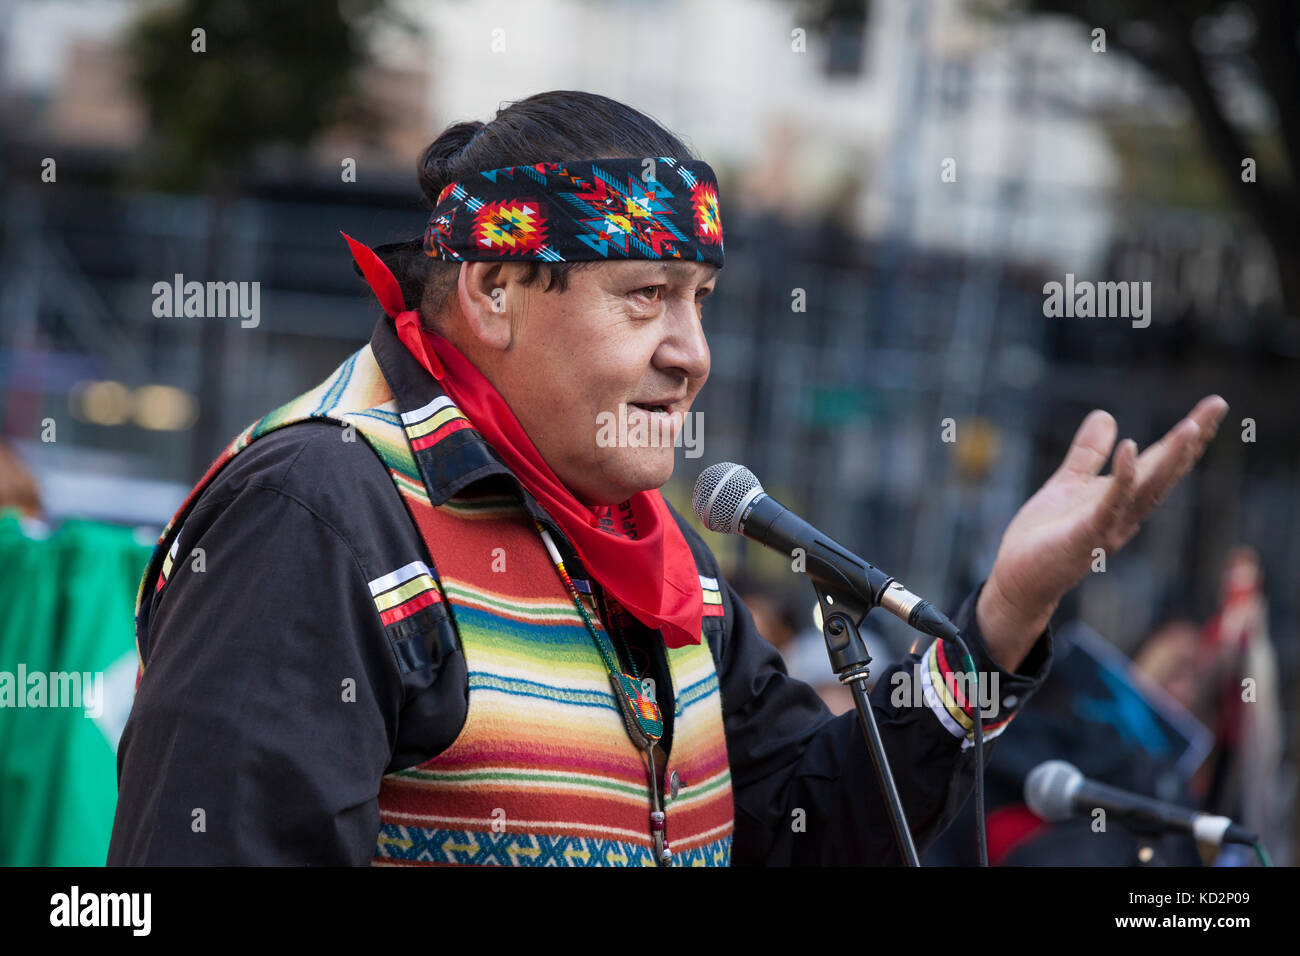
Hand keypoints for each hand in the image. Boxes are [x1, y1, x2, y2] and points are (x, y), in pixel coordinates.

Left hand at [976, 395, 1228, 671]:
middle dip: (1191, 440)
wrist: (1018, 579)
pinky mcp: (1085, 538)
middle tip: (1217, 405)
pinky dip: (1122, 479)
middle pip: (1164, 472)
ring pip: (1147, 489)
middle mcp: (1125, 513)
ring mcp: (1108, 527)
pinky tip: (1130, 449)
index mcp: (1123, 498)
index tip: (1214, 405)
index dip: (1186, 435)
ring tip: (1191, 426)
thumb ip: (1088, 453)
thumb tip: (1106, 415)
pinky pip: (1108, 505)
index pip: (1160, 462)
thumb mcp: (1068, 483)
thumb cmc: (1045, 536)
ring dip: (1170, 459)